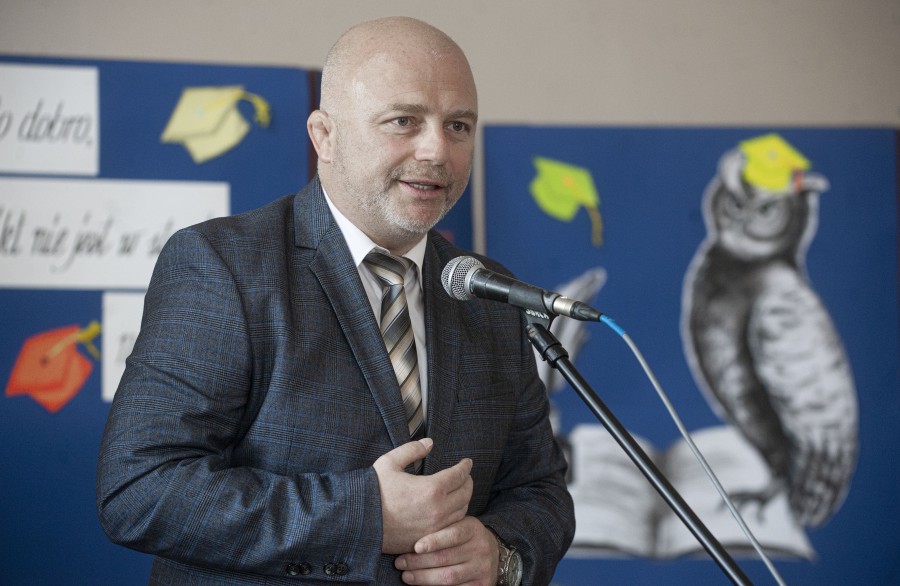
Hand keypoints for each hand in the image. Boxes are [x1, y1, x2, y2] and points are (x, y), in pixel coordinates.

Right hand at [373, 438, 473, 553]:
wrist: (358, 522)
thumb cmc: (372, 492)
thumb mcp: (390, 463)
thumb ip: (412, 450)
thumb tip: (429, 443)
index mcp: (431, 489)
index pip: (459, 475)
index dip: (465, 467)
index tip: (467, 462)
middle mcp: (438, 510)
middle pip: (465, 493)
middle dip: (467, 482)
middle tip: (465, 476)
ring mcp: (435, 527)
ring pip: (461, 511)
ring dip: (463, 499)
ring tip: (459, 491)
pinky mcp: (429, 539)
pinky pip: (451, 527)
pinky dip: (455, 516)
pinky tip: (450, 510)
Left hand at [394, 516, 497, 584]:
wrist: (492, 552)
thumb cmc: (464, 537)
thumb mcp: (458, 525)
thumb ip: (440, 527)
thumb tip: (409, 536)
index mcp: (473, 529)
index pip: (453, 535)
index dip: (434, 541)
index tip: (416, 547)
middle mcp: (480, 548)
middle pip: (446, 558)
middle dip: (419, 562)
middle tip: (400, 563)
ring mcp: (482, 569)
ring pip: (448, 577)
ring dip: (423, 578)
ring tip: (406, 576)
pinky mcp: (481, 585)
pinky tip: (421, 585)